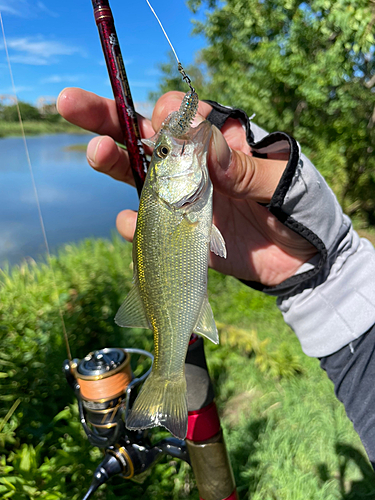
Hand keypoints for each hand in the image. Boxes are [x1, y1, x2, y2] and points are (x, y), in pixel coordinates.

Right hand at [57, 88, 315, 285]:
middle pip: (143, 137)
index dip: (166, 113)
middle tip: (70, 103)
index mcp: (220, 143)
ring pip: (135, 176)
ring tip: (96, 151)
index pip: (181, 115)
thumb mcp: (281, 185)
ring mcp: (180, 199)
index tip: (162, 120)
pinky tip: (130, 221)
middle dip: (108, 118)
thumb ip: (245, 166)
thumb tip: (204, 142)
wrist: (299, 261)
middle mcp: (192, 166)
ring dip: (112, 162)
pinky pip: (146, 224)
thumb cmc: (299, 211)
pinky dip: (133, 223)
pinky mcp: (177, 232)